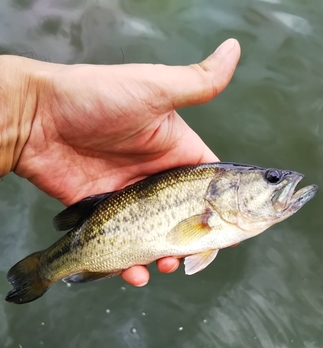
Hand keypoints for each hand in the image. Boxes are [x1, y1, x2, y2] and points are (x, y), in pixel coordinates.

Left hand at [0, 39, 239, 285]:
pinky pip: (122, 244)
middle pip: (185, 218)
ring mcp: (129, 196)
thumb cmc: (96, 97)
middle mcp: (155, 175)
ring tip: (162, 266)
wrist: (36, 118)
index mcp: (174, 150)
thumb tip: (236, 48)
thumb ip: (197, 82)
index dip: (222, 210)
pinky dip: (131, 264)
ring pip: (156, 237)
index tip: (232, 234)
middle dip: (192, 242)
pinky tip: (135, 273)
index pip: (208, 186)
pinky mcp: (102, 212)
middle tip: (190, 258)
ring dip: (164, 257)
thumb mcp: (154, 89)